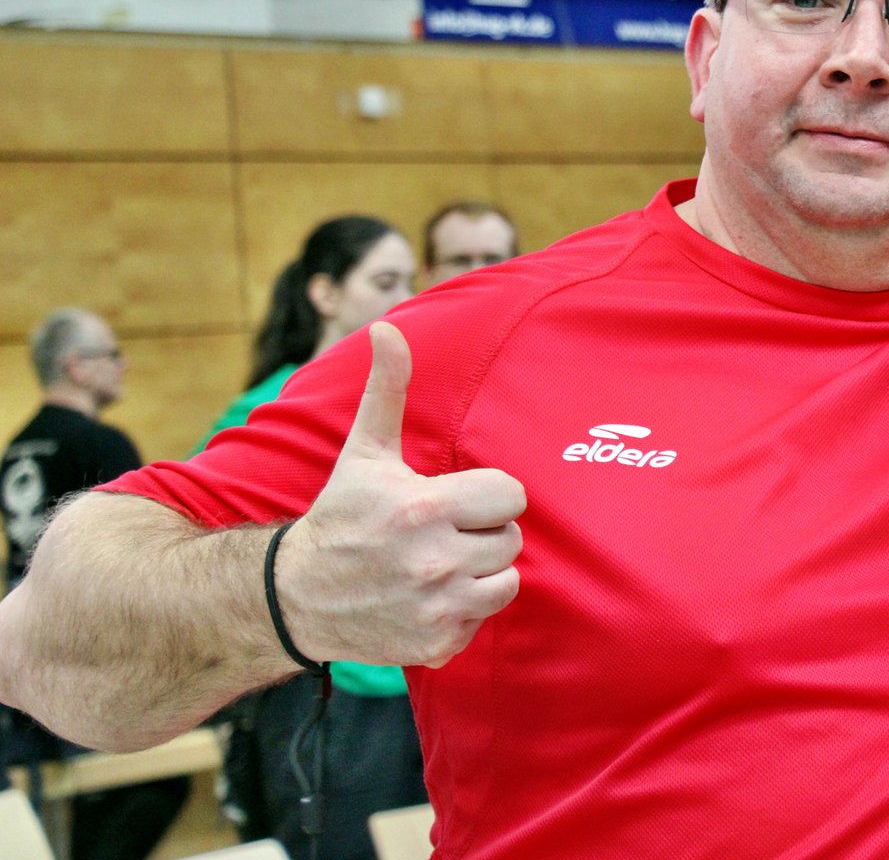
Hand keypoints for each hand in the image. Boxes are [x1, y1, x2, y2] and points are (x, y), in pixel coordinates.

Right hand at [277, 322, 526, 667]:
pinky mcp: (435, 644)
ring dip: (481, 572)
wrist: (294, 597)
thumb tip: (387, 328)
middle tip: (443, 531)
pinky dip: (462, 612)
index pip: (509, 495)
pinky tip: (428, 598)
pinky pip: (481, 620)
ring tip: (442, 563)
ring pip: (506, 581)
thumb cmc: (341, 516)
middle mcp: (433, 561)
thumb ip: (386, 389)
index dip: (487, 494)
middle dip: (483, 531)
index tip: (456, 497)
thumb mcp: (364, 452)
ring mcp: (435, 607)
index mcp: (423, 508)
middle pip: (510, 538)